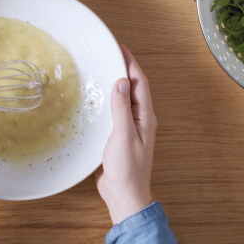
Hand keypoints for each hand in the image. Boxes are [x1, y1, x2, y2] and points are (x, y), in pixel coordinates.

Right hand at [95, 44, 156, 224]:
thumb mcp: (123, 135)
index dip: (131, 64)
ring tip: (104, 70)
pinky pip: (116, 111)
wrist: (125, 195)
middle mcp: (140, 120)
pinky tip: (99, 99)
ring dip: (117, 83)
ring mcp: (130, 128)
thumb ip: (121, 108)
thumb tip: (121, 81)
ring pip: (125, 99)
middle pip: (133, 88)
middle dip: (124, 69)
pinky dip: (109, 100)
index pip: (139, 83)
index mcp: (145, 117)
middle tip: (110, 54)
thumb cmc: (127, 169)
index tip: (120, 48)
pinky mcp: (119, 136)